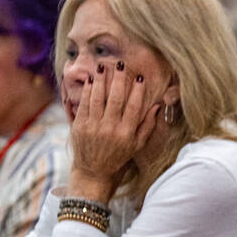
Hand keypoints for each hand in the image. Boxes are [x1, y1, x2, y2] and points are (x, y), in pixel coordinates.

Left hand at [69, 62, 160, 201]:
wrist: (93, 172)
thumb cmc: (118, 157)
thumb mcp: (137, 145)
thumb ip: (147, 125)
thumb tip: (157, 106)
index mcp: (126, 133)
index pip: (134, 107)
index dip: (138, 91)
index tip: (140, 78)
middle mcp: (110, 129)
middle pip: (115, 99)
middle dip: (118, 80)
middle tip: (121, 64)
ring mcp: (93, 127)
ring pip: (98, 98)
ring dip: (101, 80)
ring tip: (104, 66)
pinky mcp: (80, 126)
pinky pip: (84, 104)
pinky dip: (88, 91)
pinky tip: (92, 80)